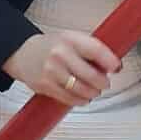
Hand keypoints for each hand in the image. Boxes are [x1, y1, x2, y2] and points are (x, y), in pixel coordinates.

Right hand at [2, 30, 119, 107]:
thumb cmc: (52, 47)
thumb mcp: (71, 39)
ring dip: (93, 93)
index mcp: (70, 39)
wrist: (23, 54)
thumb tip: (113, 66)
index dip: (111, 62)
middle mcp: (60, 55)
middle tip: (105, 82)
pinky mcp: (46, 86)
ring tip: (94, 90)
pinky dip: (81, 100)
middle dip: (103, 82)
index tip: (117, 68)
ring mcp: (52, 72)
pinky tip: (83, 96)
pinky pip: (70, 99)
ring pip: (83, 90)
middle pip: (92, 76)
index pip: (97, 51)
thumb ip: (91, 50)